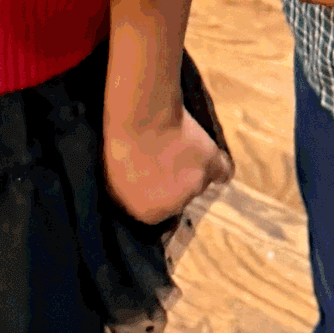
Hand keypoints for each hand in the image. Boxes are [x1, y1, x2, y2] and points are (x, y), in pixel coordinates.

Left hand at [104, 106, 230, 224]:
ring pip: (198, 184)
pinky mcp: (211, 165)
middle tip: (162, 160)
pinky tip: (208, 159)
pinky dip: (218, 167)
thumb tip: (137, 199)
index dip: (154, 194)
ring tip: (177, 149)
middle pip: (181, 200)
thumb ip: (128, 198)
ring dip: (191, 171)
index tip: (150, 178)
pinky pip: (222, 172)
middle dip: (173, 184)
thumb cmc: (119, 146)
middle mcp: (176, 206)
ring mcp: (196, 186)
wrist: (141, 118)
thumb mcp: (111, 180)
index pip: (157, 213)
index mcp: (149, 214)